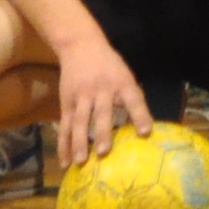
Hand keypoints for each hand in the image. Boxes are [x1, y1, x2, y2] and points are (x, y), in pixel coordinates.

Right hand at [52, 34, 152, 168]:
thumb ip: (132, 98)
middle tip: (104, 152)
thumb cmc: (109, 66)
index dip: (140, 115)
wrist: (80, 46)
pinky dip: (63, 145)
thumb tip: (144, 129)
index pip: (133, 99)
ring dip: (79, 142)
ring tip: (80, 162)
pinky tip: (65, 162)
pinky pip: (65, 126)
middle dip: (102, 132)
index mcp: (121, 82)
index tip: (145, 133)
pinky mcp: (67, 102)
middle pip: (102, 112)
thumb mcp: (125, 75)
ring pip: (79, 121)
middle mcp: (101, 89)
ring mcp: (82, 96)